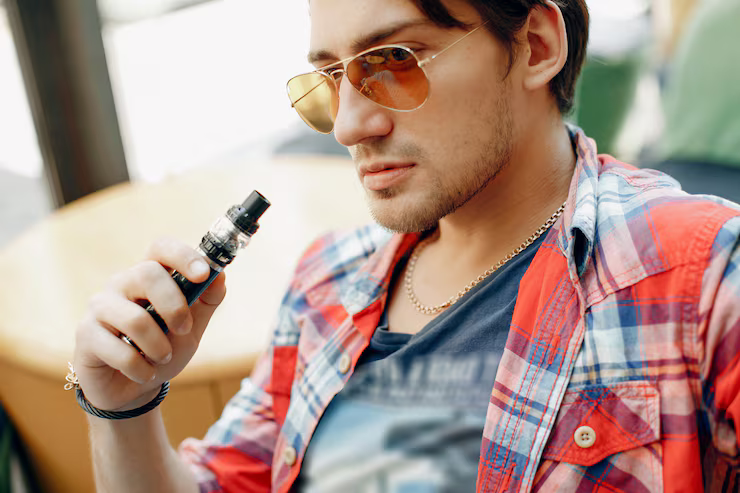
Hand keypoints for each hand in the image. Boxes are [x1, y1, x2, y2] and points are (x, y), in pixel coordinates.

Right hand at [73, 238, 226, 411]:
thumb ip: (206, 302)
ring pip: (135, 318)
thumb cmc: (162, 349)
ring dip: (158, 346)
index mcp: (150, 275)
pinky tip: (143, 373)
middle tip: (184, 330)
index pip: (161, 248)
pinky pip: (120, 351)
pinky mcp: (86, 334)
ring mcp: (100, 306)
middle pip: (148, 274)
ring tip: (162, 358)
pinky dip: (141, 368)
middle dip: (175, 307)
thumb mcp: (191, 327)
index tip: (203, 274)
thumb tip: (219, 276)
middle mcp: (122, 283)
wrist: (132, 388)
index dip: (183, 256)